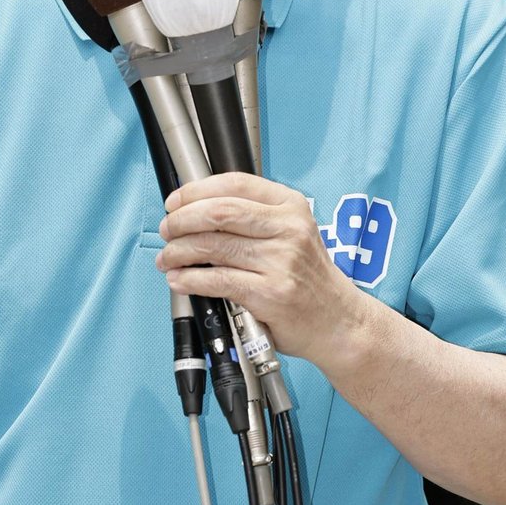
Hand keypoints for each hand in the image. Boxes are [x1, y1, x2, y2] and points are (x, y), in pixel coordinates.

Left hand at [156, 171, 362, 364]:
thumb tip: (197, 210)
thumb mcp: (293, 232)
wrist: (338, 320)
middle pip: (219, 212)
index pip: (235, 184)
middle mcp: (288, 229)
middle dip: (181, 220)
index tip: (176, 201)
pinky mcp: (270, 293)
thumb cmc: (309, 277)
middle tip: (167, 231)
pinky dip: (190, 279)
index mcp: (291, 206)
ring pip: (213, 246)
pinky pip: (218, 280)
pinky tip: (180, 279)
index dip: (196, 190)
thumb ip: (255, 217)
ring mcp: (280, 261)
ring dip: (179, 251)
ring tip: (167, 258)